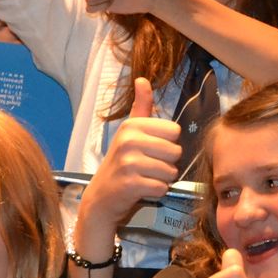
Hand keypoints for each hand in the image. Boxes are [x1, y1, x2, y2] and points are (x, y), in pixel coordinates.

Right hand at [73, 78, 180, 252]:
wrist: (101, 198)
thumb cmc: (121, 163)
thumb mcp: (129, 133)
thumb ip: (141, 107)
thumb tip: (142, 79)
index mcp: (132, 126)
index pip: (174, 131)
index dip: (167, 144)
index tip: (150, 151)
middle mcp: (129, 140)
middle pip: (176, 151)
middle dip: (167, 163)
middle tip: (147, 167)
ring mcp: (129, 162)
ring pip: (171, 171)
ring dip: (162, 179)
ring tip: (144, 178)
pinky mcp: (131, 184)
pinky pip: (162, 187)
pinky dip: (156, 192)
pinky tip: (141, 190)